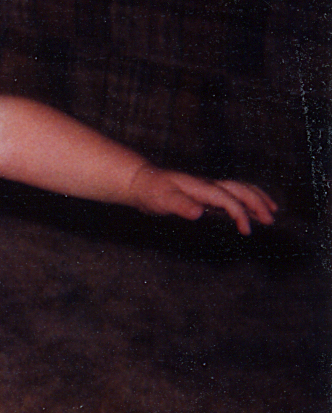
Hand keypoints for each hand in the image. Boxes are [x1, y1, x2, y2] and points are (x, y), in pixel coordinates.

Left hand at [127, 165, 277, 234]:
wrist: (141, 181)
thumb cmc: (151, 191)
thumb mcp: (162, 199)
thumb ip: (180, 205)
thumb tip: (199, 212)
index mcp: (201, 187)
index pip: (227, 199)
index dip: (239, 213)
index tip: (246, 230)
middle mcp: (208, 185)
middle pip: (240, 189)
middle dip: (257, 203)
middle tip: (271, 219)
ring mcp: (207, 188)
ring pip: (239, 189)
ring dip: (256, 199)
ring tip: (271, 212)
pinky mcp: (205, 193)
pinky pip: (231, 195)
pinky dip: (245, 201)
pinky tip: (249, 211)